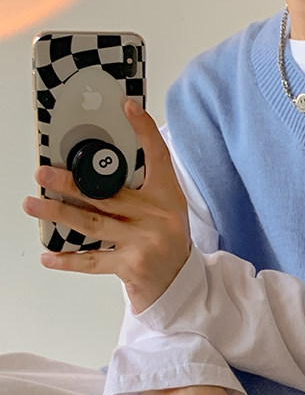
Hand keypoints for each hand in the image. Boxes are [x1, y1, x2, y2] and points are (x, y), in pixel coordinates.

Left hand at [22, 100, 190, 313]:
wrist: (181, 287)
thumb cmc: (165, 245)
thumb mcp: (163, 213)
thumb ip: (137, 192)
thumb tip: (93, 172)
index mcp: (167, 199)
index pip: (158, 158)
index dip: (144, 131)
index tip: (127, 106)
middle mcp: (158, 218)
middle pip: (108, 194)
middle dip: (71, 184)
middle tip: (43, 174)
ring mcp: (145, 243)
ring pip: (93, 224)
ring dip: (58, 214)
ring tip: (33, 205)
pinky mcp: (132, 267)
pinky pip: (93, 261)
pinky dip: (68, 260)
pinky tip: (49, 256)